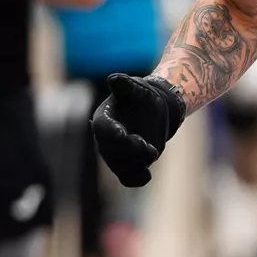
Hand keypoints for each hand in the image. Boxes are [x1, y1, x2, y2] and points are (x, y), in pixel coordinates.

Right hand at [89, 73, 186, 188]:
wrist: (155, 112)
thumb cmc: (143, 97)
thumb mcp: (136, 88)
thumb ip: (125, 85)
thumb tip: (114, 77)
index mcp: (104, 118)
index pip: (102, 127)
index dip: (110, 131)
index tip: (122, 133)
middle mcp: (106, 139)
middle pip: (110, 150)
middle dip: (128, 149)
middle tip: (146, 144)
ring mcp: (117, 154)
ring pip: (120, 166)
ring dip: (135, 162)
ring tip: (152, 151)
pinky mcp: (129, 166)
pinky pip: (128, 178)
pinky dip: (137, 179)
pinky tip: (147, 175)